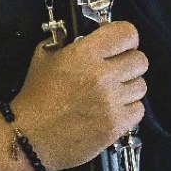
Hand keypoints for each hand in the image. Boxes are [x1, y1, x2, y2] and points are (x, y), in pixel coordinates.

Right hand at [11, 20, 147, 170]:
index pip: (127, 33)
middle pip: (140, 60)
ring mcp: (111, 102)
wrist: (29, 138)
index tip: (118, 45)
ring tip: (111, 93)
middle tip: (115, 70)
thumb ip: (66, 41)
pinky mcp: (116, 125)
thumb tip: (87, 35)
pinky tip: (112, 110)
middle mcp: (102, 75)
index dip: (125, 38)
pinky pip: (138, 109)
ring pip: (141, 85)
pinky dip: (128, 109)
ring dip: (128, 87)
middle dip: (128, 63)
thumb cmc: (35, 97)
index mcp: (85, 54)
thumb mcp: (44, 56)